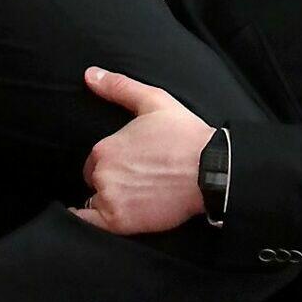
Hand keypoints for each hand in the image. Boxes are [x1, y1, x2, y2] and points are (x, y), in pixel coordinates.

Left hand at [68, 68, 214, 234]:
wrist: (211, 169)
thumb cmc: (185, 135)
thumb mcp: (154, 101)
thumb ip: (118, 87)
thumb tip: (90, 74)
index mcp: (105, 147)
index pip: (96, 160)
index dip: (113, 163)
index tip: (133, 166)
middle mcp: (102, 173)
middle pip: (95, 182)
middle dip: (111, 182)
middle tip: (139, 182)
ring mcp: (110, 198)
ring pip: (96, 204)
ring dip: (109, 203)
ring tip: (137, 200)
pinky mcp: (119, 222)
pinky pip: (91, 227)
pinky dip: (92, 224)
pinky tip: (110, 219)